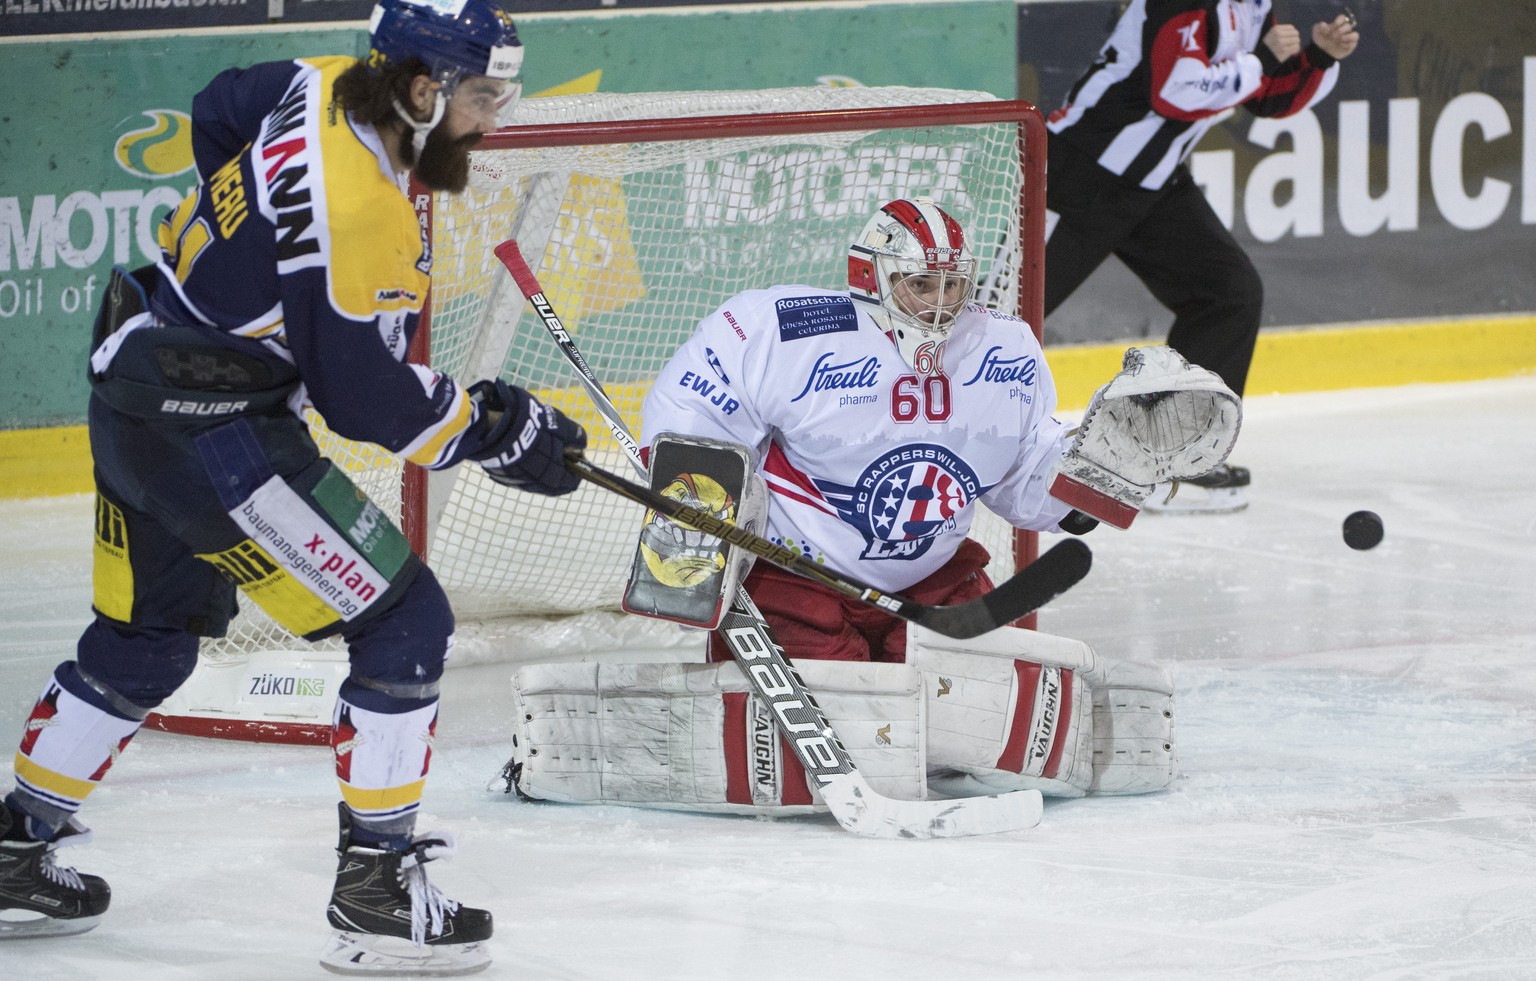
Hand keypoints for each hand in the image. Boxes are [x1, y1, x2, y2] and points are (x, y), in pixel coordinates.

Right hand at [468, 379, 586, 496]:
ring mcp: (516, 481)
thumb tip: (582, 444)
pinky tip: (520, 442)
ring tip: (534, 437)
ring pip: (535, 474)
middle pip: (553, 479)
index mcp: (553, 478)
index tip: (573, 448)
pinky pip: (518, 471)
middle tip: (553, 439)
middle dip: (557, 461)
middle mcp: (535, 485)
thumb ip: (575, 436)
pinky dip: (524, 460)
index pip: (572, 482)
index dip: (577, 465)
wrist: (490, 427)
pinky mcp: (501, 475)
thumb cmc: (531, 427)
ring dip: (539, 460)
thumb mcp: (560, 426)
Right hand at [1262, 23, 1301, 62]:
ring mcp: (1282, 43)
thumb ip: (1281, 31)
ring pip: (1297, 40)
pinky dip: (1295, 50)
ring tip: (1289, 48)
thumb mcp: (1271, 34)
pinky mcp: (1284, 51)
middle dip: (1294, 38)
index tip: (1288, 38)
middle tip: (1290, 44)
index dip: (1292, 33)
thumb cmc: (1267, 47)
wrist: (1260, 59)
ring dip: (1295, 44)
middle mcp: (1279, 35)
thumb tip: (1294, 31)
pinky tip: (1290, 52)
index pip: (1291, 28)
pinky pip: (1297, 47)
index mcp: (1276, 29)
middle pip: (1296, 33)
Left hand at [1312, 13, 1358, 59]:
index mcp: (1338, 23)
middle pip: (1348, 26)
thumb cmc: (1320, 38)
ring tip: (1339, 40)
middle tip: (1332, 36)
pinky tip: (1340, 45)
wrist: (1321, 51)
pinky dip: (1348, 44)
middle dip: (1340, 31)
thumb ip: (1319, 26)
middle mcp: (1345, 29)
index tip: (1334, 25)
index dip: (1339, 21)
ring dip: (1347, 37)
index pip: (1342, 18)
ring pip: (1355, 34)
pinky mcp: (1351, 45)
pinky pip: (1353, 43)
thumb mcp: (1316, 31)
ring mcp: (1349, 37)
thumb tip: (1324, 25)